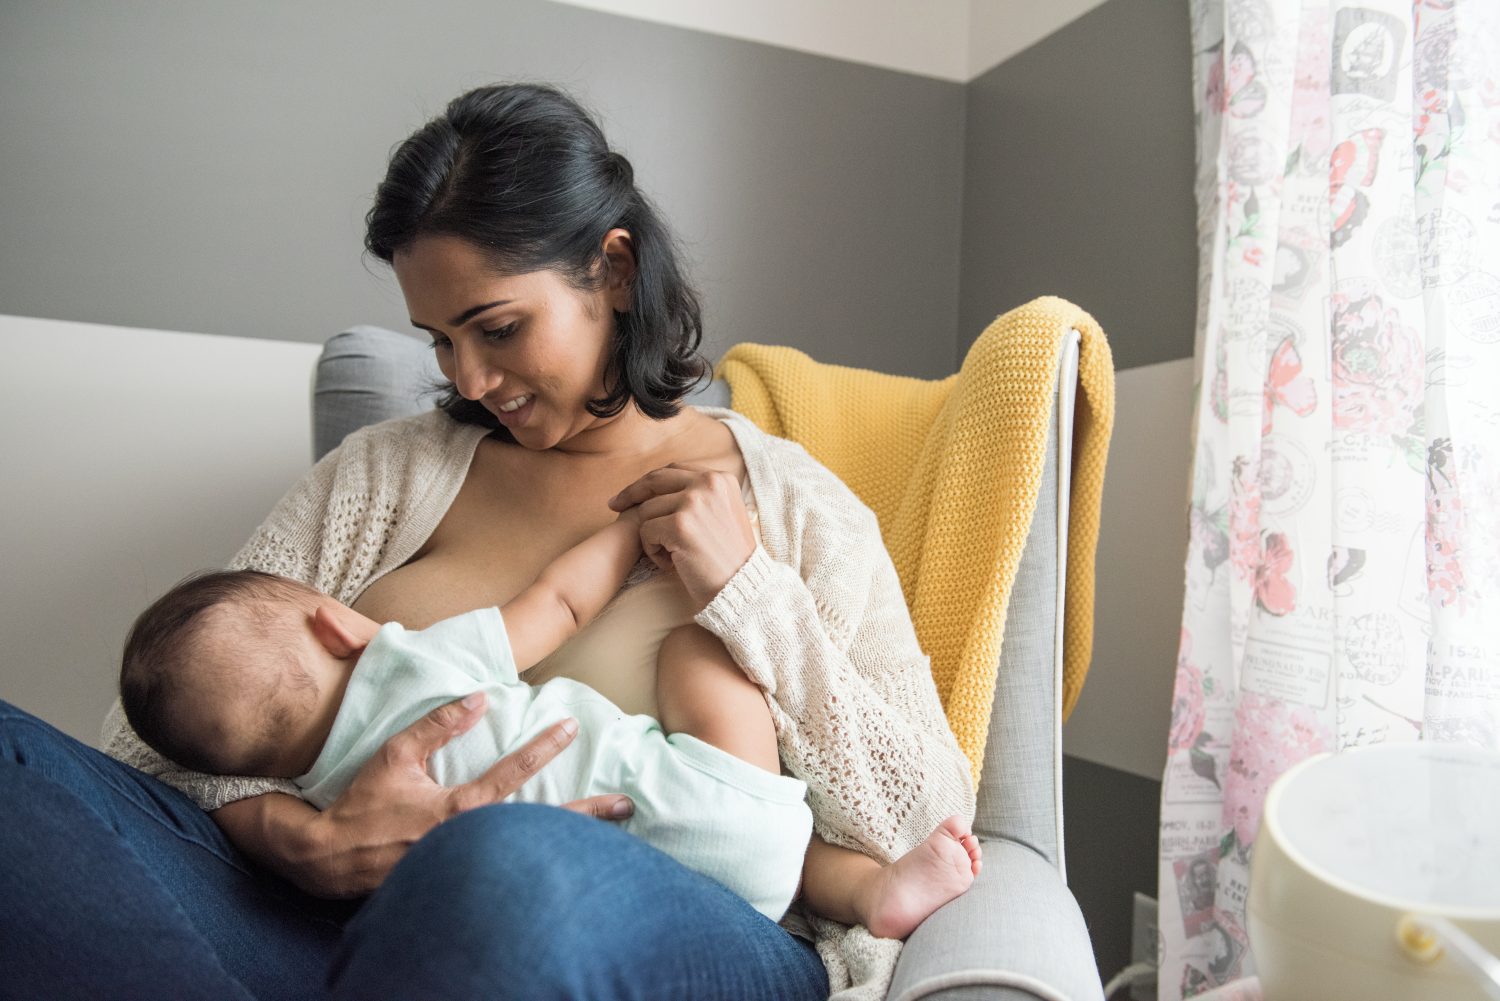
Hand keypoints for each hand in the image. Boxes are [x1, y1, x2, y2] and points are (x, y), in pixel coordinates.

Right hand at [303, 693, 632, 896]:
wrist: (330, 861)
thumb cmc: (362, 805)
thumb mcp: (395, 755)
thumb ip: (437, 725)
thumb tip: (478, 698)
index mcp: (457, 810)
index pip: (511, 774)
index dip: (542, 747)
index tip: (570, 726)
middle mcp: (471, 841)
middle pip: (540, 827)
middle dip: (586, 816)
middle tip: (625, 804)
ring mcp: (469, 865)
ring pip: (531, 852)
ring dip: (573, 843)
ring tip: (614, 835)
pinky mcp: (464, 881)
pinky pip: (513, 868)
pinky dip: (543, 861)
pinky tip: (568, 857)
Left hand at [608, 462, 756, 609]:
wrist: (741, 586)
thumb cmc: (729, 556)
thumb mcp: (723, 513)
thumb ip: (699, 495)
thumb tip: (658, 487)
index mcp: (720, 478)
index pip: (673, 471)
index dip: (649, 483)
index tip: (632, 493)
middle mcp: (708, 483)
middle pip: (654, 481)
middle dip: (631, 493)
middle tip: (614, 506)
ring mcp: (694, 502)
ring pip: (646, 510)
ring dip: (650, 536)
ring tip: (670, 555)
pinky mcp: (680, 525)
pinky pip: (646, 531)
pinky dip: (652, 551)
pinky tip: (670, 563)